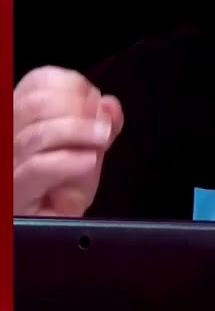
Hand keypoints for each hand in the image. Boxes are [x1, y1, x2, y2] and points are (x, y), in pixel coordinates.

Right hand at [13, 66, 123, 216]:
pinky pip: (38, 167)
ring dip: (80, 132)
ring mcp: (7, 163)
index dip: (72, 84)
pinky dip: (70, 161)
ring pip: (38, 133)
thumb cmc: (62, 190)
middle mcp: (6, 136)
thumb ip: (100, 125)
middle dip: (79, 109)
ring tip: (101, 139)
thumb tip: (109, 104)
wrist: (50, 228)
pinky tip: (87, 161)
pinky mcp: (12, 192)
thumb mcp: (86, 150)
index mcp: (19, 118)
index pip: (37, 82)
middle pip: (36, 104)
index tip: (95, 99)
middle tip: (102, 125)